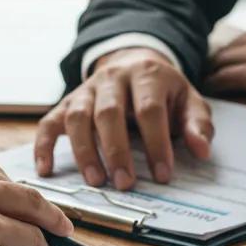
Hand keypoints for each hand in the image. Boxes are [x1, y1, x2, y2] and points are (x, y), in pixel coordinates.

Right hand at [34, 47, 212, 188]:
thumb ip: (197, 124)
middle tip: (125, 184)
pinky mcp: (66, 102)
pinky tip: (47, 170)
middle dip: (117, 151)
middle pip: (109, 113)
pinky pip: (49, 122)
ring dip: (84, 151)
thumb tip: (201, 150)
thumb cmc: (163, 91)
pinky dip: (44, 146)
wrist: (133, 61)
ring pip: (78, 117)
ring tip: (96, 181)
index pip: (150, 110)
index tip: (163, 175)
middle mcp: (112, 78)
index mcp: (147, 75)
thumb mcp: (189, 101)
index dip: (156, 143)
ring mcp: (86, 90)